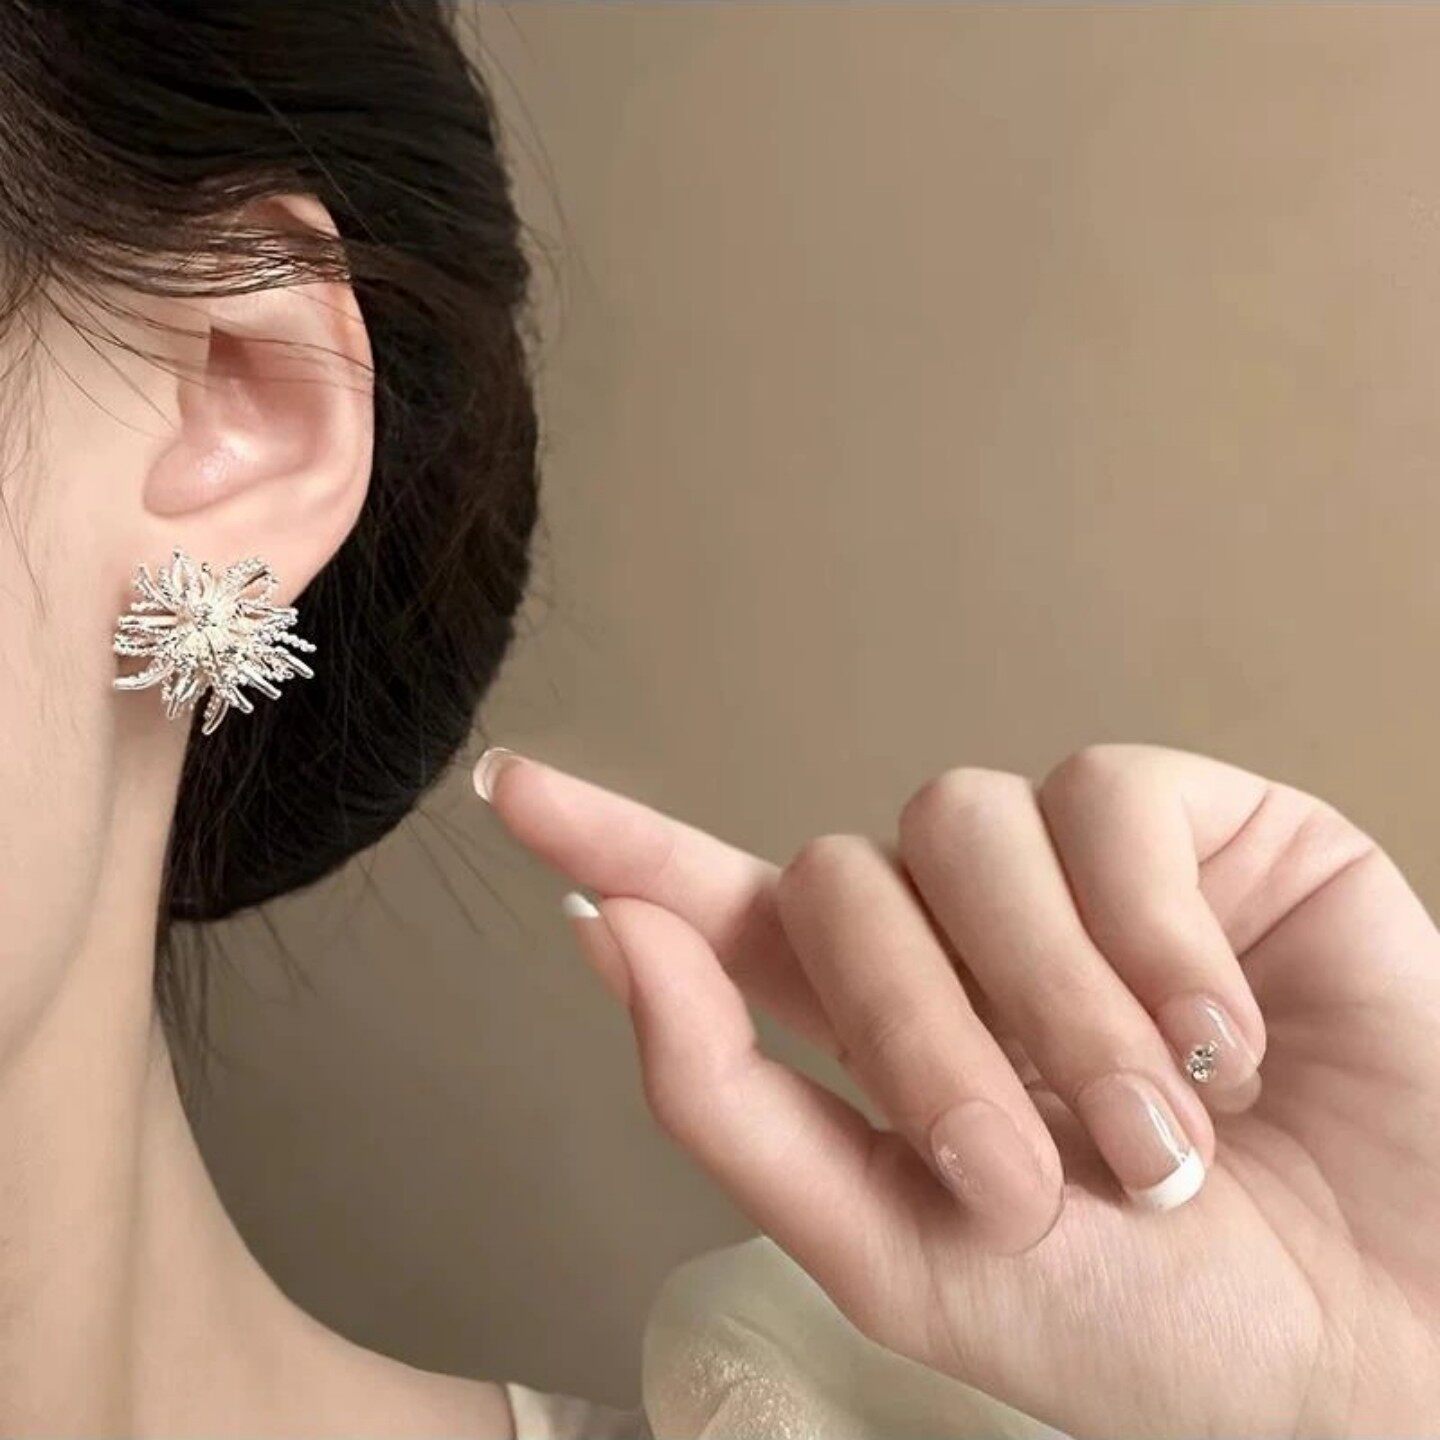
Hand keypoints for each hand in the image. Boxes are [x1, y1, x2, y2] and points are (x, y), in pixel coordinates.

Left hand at [476, 744, 1439, 1436]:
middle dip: (920, 1038)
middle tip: (1037, 1176)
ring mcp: (1071, 867)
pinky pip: (1106, 802)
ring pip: (958, 827)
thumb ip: (734, 1100)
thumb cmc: (1156, 1320)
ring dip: (1051, 1007)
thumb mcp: (908, 1249)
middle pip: (836, 880)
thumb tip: (609, 937)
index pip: (722, 908)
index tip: (509, 789)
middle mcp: (961, 930)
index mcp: (881, 1029)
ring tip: (1158, 1132)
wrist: (1392, 1330)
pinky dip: (1157, 943)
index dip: (618, 841)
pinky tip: (1233, 1038)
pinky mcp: (1191, 822)